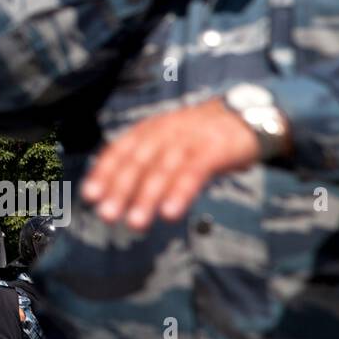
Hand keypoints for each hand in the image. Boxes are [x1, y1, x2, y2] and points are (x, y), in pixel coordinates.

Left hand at [82, 98, 265, 231]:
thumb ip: (148, 163)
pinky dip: (180, 192)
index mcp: (150, 129)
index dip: (104, 172)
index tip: (89, 195)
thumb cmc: (202, 137)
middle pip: (137, 161)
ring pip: (163, 169)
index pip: (120, 149)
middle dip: (119, 189)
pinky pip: (194, 172)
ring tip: (135, 223)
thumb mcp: (170, 142)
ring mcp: (189, 139)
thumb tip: (118, 192)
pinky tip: (170, 213)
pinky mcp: (214, 149)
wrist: (249, 116)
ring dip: (146, 197)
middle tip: (106, 215)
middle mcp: (165, 131)